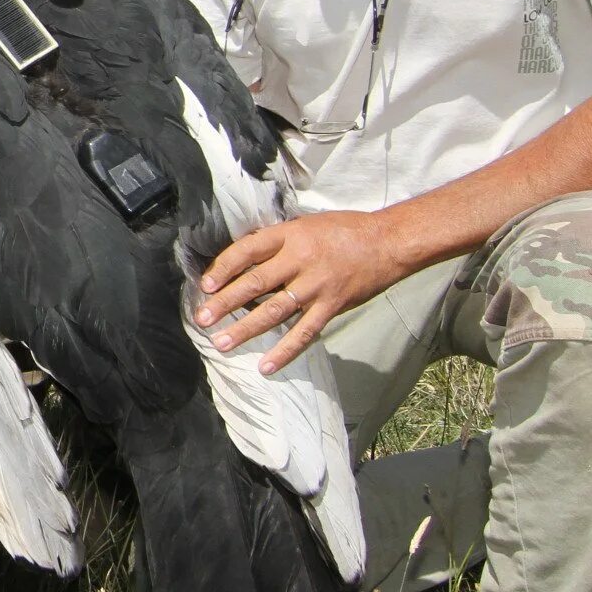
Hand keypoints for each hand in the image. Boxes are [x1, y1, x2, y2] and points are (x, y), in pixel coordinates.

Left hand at [195, 210, 413, 372]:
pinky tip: (266, 366)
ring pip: (274, 311)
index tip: (205, 285)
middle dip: (225, 303)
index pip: (247, 250)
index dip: (223, 268)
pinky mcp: (332, 305)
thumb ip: (279, 241)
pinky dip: (285, 351)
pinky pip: (304, 332)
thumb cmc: (346, 230)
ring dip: (246, 330)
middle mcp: (300, 259)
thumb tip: (246, 258)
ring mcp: (316, 284)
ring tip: (222, 344)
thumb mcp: (306, 225)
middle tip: (202, 320)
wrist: (389, 241)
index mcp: (290, 234)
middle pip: (255, 283)